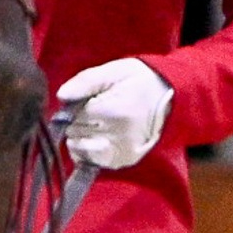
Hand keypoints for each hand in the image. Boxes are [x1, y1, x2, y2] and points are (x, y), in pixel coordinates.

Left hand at [54, 59, 173, 169]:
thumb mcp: (113, 71)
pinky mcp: (125, 160)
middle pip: (75, 132)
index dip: (74, 107)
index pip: (74, 116)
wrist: (170, 95)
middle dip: (77, 121)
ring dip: (80, 137)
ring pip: (80, 148)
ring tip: (96, 123)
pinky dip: (87, 150)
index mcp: (115, 111)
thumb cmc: (139, 80)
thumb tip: (62, 95)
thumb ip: (85, 81)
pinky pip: (92, 161)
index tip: (87, 99)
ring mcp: (122, 151)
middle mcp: (119, 135)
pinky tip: (97, 137)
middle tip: (94, 110)